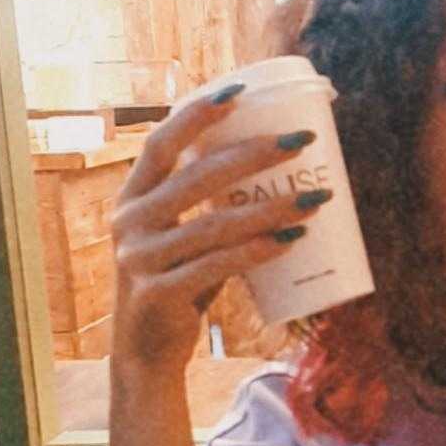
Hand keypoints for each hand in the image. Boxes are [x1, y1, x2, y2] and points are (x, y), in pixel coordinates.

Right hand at [109, 88, 326, 375]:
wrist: (145, 353)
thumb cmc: (174, 283)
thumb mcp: (177, 236)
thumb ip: (202, 205)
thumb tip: (266, 160)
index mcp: (131, 198)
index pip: (160, 144)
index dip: (197, 115)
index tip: (240, 93)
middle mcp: (129, 223)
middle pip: (196, 177)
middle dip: (253, 154)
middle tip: (300, 143)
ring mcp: (141, 259)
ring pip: (214, 223)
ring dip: (271, 206)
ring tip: (316, 198)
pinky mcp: (159, 294)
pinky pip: (217, 265)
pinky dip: (258, 250)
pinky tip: (292, 239)